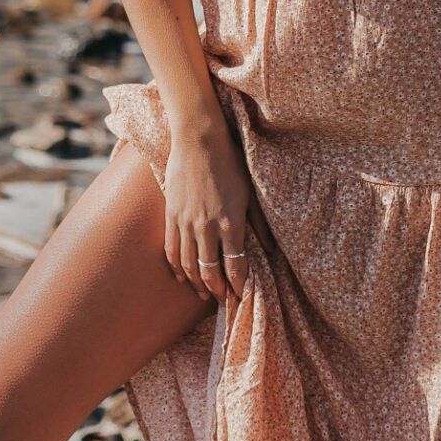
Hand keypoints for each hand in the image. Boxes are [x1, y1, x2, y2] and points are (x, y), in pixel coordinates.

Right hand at [162, 119, 253, 304]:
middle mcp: (207, 227)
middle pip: (210, 271)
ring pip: (189, 264)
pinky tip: (182, 277)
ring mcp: (186, 222)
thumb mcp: (250, 193)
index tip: (241, 296)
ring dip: (197, 283)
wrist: (199, 140)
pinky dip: (176, 267)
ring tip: (204, 293)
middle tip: (224, 300)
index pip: (235, 266)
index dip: (238, 285)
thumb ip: (259, 223)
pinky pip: (171, 249)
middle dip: (218, 290)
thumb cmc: (230, 163)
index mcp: (231, 223)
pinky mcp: (171, 215)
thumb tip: (270, 250)